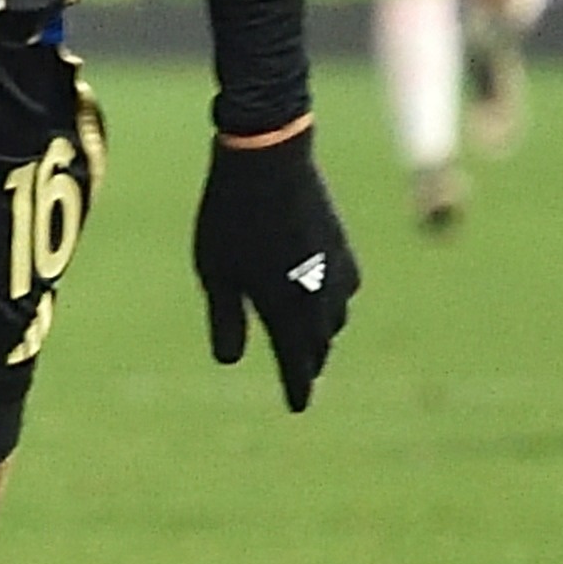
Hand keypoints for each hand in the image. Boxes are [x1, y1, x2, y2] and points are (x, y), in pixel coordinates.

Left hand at [192, 126, 359, 412]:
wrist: (269, 157)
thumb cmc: (231, 217)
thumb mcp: (217, 273)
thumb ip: (226, 320)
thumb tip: (229, 361)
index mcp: (286, 309)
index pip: (297, 364)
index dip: (297, 388)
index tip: (297, 406)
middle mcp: (318, 295)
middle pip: (319, 343)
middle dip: (310, 362)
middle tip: (303, 378)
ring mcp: (335, 267)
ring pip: (336, 315)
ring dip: (324, 332)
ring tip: (314, 340)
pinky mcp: (341, 242)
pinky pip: (345, 286)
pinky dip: (335, 300)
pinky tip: (328, 295)